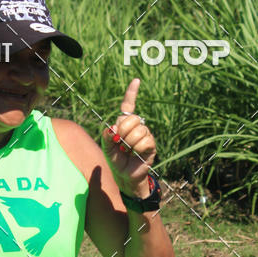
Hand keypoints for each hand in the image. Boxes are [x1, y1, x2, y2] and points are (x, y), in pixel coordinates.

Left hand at [102, 78, 155, 198]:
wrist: (124, 175)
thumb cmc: (115, 160)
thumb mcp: (106, 146)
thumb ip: (107, 135)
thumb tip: (114, 127)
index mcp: (124, 124)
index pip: (128, 105)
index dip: (132, 93)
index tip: (136, 81)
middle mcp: (136, 126)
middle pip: (132, 119)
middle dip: (123, 131)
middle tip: (119, 143)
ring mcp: (145, 135)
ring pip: (139, 130)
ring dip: (129, 143)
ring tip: (127, 151)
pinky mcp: (151, 145)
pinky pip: (145, 141)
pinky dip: (137, 148)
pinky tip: (135, 154)